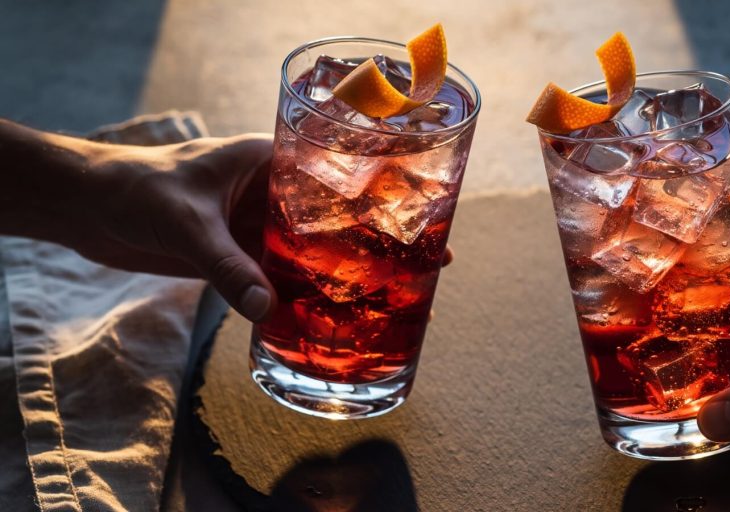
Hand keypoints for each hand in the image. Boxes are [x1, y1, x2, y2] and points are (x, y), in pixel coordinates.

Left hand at [0, 122, 454, 322]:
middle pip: (339, 216)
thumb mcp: (186, 224)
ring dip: (346, 271)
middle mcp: (273, 192)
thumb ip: (227, 268)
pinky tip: (332, 313)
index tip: (425, 215)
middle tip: (429, 261)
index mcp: (269, 161)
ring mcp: (258, 225)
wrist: (88, 208)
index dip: (384, 194)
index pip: (340, 172)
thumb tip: (267, 312)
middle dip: (379, 239)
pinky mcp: (240, 254)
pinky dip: (305, 293)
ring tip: (395, 293)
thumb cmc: (135, 189)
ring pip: (314, 249)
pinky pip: (283, 275)